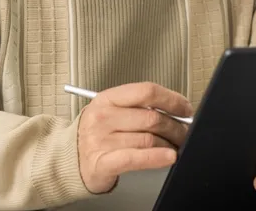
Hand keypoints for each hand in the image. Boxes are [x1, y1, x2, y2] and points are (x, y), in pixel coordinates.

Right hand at [77, 82, 192, 193]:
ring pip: (149, 139)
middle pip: (152, 117)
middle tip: (184, 132)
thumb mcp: (113, 112)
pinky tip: (169, 157)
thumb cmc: (97, 135)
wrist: (70, 160)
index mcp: (107, 99)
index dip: (172, 99)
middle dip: (176, 126)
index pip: (146, 91)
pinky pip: (135, 158)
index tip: (185, 108)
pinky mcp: (103, 163)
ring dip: (169, 145)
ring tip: (175, 147)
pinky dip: (156, 157)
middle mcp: (102, 117)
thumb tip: (178, 111)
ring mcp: (101, 140)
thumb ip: (140, 108)